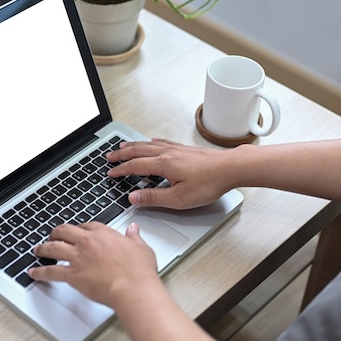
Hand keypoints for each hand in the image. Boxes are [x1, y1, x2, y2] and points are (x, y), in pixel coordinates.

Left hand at [29, 222, 158, 306]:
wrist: (132, 288)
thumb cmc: (138, 271)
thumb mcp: (141, 248)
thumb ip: (134, 237)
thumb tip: (133, 229)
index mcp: (104, 234)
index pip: (87, 225)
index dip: (81, 228)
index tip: (79, 231)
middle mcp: (88, 242)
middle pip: (65, 231)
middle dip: (56, 232)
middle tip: (52, 236)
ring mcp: (78, 257)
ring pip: (53, 248)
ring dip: (43, 248)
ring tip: (38, 250)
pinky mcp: (72, 274)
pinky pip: (51, 271)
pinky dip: (40, 272)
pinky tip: (34, 273)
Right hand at [106, 138, 234, 208]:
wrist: (230, 168)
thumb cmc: (209, 183)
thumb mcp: (179, 199)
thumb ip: (154, 198)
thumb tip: (134, 198)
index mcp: (163, 165)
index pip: (134, 166)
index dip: (120, 170)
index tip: (110, 173)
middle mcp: (167, 153)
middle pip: (138, 151)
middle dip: (122, 154)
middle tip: (110, 156)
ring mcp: (176, 149)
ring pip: (148, 145)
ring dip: (133, 145)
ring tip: (123, 146)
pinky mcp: (184, 149)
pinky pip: (162, 142)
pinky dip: (151, 142)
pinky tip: (152, 141)